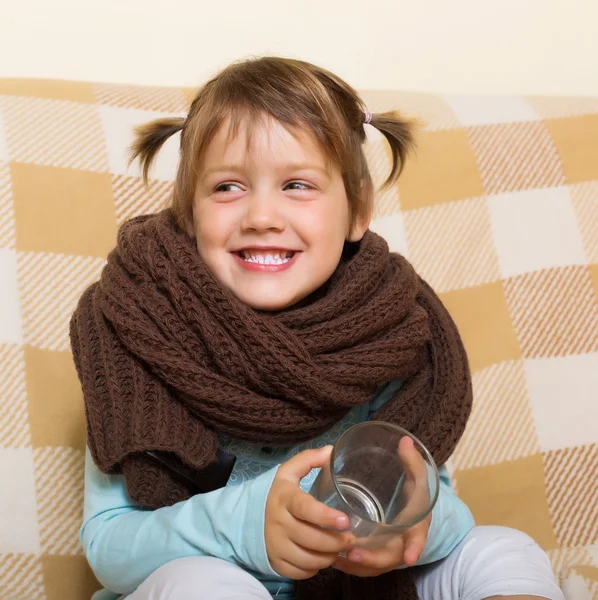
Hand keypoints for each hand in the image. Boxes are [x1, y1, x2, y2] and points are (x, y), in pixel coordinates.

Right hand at [265, 446, 354, 579]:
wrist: (247, 516)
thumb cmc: (278, 493)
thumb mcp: (288, 472)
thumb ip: (309, 459)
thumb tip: (331, 450)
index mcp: (285, 498)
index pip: (305, 508)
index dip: (326, 516)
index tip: (345, 520)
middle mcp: (278, 523)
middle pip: (311, 538)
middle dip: (336, 542)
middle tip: (350, 538)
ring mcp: (276, 545)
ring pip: (308, 559)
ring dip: (329, 557)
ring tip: (339, 549)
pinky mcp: (275, 562)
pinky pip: (300, 572)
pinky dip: (315, 569)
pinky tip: (322, 558)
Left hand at [333, 436, 431, 576]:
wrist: (410, 508)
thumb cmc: (412, 492)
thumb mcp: (416, 476)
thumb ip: (412, 460)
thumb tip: (404, 440)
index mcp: (415, 523)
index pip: (419, 536)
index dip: (415, 546)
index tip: (409, 557)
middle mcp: (402, 542)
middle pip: (390, 557)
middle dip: (372, 559)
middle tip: (352, 553)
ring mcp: (387, 551)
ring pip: (373, 565)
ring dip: (355, 565)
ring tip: (334, 558)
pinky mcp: (374, 554)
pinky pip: (363, 566)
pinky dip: (348, 565)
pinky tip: (330, 558)